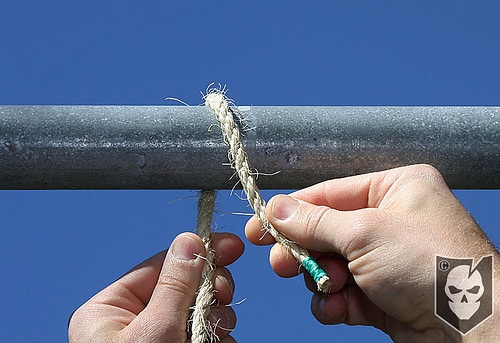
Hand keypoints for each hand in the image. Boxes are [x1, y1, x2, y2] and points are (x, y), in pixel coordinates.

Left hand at [68, 232, 243, 342]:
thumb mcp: (156, 328)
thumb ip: (175, 283)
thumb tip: (190, 239)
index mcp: (110, 309)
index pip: (160, 265)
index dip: (197, 254)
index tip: (232, 245)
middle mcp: (133, 322)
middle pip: (183, 286)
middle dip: (209, 289)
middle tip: (222, 295)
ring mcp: (158, 339)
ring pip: (199, 310)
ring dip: (217, 317)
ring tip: (213, 333)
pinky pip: (206, 332)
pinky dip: (219, 336)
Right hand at [245, 164, 499, 341]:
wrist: (474, 330)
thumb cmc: (433, 265)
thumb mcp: (364, 232)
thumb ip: (313, 222)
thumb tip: (273, 209)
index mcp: (396, 188)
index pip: (329, 193)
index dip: (291, 210)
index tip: (258, 225)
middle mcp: (391, 220)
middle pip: (326, 231)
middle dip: (304, 250)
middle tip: (280, 264)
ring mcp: (387, 259)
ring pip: (331, 264)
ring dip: (321, 279)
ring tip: (327, 288)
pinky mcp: (384, 294)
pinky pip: (343, 293)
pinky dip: (335, 302)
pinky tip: (339, 309)